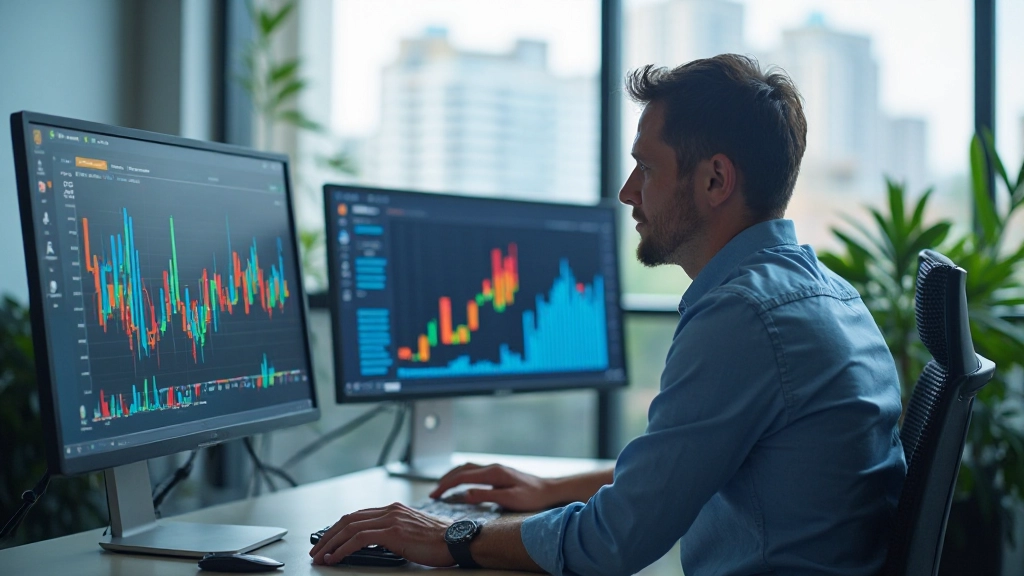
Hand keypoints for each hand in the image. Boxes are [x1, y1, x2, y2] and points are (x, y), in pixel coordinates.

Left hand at [309, 502, 454, 566]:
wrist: (456, 540)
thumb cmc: (438, 541)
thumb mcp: (411, 532)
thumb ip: (393, 532)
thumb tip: (374, 544)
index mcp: (394, 509)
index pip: (358, 515)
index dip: (339, 528)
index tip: (328, 540)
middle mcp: (390, 510)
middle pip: (349, 519)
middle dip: (329, 535)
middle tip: (317, 549)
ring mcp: (391, 520)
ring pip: (350, 527)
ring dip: (331, 542)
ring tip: (321, 555)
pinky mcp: (393, 532)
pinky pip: (358, 539)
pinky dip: (343, 548)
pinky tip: (335, 557)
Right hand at [430, 463, 557, 511]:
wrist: (549, 489)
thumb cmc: (532, 497)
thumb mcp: (510, 499)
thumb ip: (487, 496)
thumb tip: (465, 494)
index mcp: (493, 473)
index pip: (462, 477)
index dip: (446, 485)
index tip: (435, 495)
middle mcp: (492, 467)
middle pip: (461, 469)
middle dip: (445, 480)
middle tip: (434, 493)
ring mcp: (495, 468)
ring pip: (467, 468)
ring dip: (452, 476)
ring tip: (442, 487)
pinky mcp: (498, 473)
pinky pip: (474, 471)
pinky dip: (462, 475)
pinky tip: (460, 483)